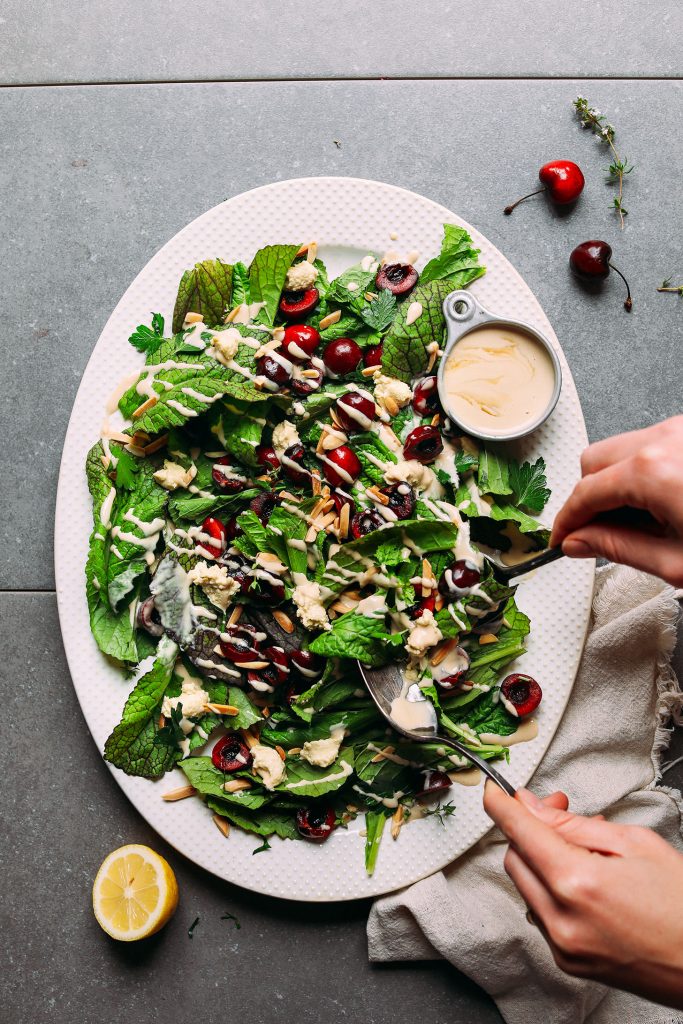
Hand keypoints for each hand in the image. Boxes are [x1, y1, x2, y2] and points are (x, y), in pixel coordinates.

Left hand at [484, 782, 682, 1009]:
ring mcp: (563, 947)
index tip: (493, 791)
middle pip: (515, 859)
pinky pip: (541, 914)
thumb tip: (532, 807)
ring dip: (540, 861)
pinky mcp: (568, 964)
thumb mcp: (635, 844)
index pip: (519, 832)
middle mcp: (562, 920)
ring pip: (525, 887)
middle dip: (528, 830)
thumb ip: (574, 825)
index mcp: (578, 883)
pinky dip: (551, 891)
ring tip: (581, 848)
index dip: (501, 805)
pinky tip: (583, 880)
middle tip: (558, 811)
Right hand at [550, 415, 682, 585]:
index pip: (584, 493)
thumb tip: (579, 542)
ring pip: (620, 450)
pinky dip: (642, 473)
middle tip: (596, 533)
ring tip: (640, 521)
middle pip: (593, 461)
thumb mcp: (676, 562)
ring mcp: (680, 431)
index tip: (561, 539)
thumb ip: (618, 548)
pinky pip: (649, 445)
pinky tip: (661, 503)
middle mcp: (665, 440)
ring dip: (616, 484)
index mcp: (653, 471)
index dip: (566, 521)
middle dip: (588, 497)